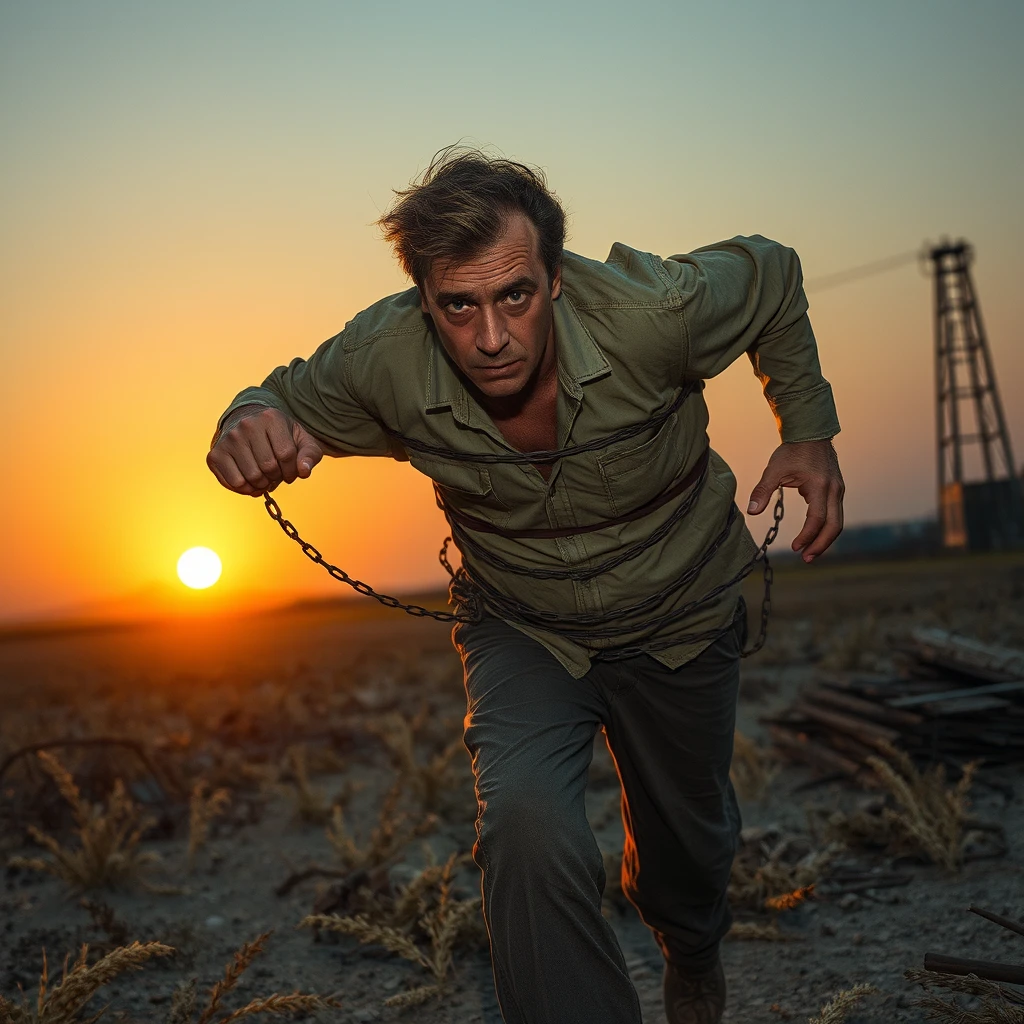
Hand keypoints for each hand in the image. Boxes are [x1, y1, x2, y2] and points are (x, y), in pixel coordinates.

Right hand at [207, 405, 322, 495]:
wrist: (248, 423)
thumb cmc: (279, 435)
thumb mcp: (300, 439)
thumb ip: (310, 455)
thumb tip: (304, 472)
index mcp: (271, 418)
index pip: (286, 455)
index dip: (292, 470)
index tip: (291, 471)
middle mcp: (246, 425)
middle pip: (268, 467)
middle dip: (277, 478)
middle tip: (276, 474)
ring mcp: (229, 439)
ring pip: (251, 477)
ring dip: (263, 485)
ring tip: (265, 477)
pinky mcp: (215, 454)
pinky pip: (234, 483)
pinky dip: (246, 489)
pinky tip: (251, 482)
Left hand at [747, 439, 843, 561]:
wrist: (810, 434)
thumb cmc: (792, 451)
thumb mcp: (774, 470)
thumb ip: (762, 491)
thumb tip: (751, 512)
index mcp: (819, 486)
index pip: (817, 519)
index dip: (807, 536)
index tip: (795, 547)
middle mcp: (834, 490)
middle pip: (835, 526)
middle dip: (821, 545)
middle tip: (806, 559)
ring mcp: (838, 490)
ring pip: (838, 522)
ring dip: (825, 539)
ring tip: (809, 553)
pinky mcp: (837, 491)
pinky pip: (835, 515)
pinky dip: (826, 528)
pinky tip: (813, 537)